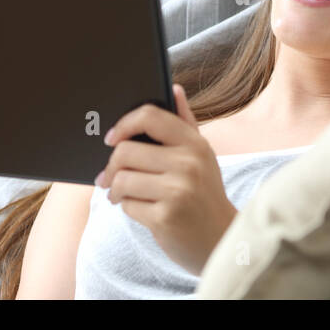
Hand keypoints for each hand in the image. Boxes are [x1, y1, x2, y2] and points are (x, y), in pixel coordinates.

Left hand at [95, 84, 236, 274]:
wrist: (222, 241)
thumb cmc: (205, 193)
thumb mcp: (201, 156)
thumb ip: (185, 122)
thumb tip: (174, 88)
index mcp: (195, 143)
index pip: (149, 117)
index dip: (123, 124)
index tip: (111, 138)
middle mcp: (188, 164)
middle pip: (125, 151)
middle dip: (111, 167)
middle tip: (108, 176)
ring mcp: (178, 191)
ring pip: (121, 180)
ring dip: (114, 190)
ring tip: (118, 195)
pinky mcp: (166, 218)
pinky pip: (128, 205)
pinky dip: (127, 209)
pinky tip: (139, 210)